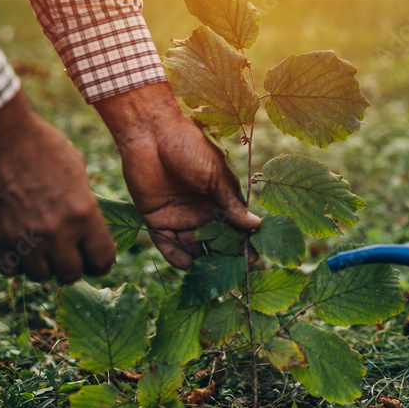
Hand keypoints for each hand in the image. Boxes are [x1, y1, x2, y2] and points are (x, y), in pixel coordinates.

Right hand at [0, 91, 115, 282]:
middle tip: (66, 254)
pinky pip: (8, 270)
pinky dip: (14, 263)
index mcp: (84, 214)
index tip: (96, 259)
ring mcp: (23, 239)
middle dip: (72, 265)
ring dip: (42, 265)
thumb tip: (89, 223)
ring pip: (40, 276)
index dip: (101, 262)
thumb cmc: (41, 145)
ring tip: (40, 248)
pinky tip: (16, 247)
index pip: (103, 260)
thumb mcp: (77, 170)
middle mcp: (56, 232)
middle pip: (71, 274)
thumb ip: (84, 203)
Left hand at [94, 83, 259, 269]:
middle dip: (223, 257)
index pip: (234, 228)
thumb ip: (231, 203)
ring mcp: (179, 217)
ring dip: (201, 260)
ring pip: (192, 246)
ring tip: (210, 274)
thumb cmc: (190, 147)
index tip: (253, 259)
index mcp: (219, 199)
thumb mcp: (216, 176)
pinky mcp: (156, 219)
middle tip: (233, 274)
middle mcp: (201, 211)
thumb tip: (256, 225)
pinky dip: (176, 257)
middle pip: (214, 241)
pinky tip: (188, 266)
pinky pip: (167, 244)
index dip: (243, 243)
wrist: (152, 133)